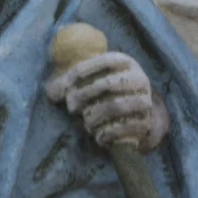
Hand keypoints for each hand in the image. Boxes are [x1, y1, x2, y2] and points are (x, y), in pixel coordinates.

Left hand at [45, 51, 168, 151]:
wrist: (135, 115)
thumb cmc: (105, 94)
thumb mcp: (89, 83)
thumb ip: (68, 85)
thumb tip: (51, 95)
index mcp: (124, 63)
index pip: (104, 61)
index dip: (83, 71)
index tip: (68, 86)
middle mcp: (138, 78)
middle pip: (108, 84)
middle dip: (84, 95)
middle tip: (70, 107)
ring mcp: (144, 100)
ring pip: (115, 106)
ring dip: (94, 116)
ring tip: (85, 123)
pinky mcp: (146, 121)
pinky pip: (124, 128)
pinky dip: (107, 133)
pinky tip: (98, 136)